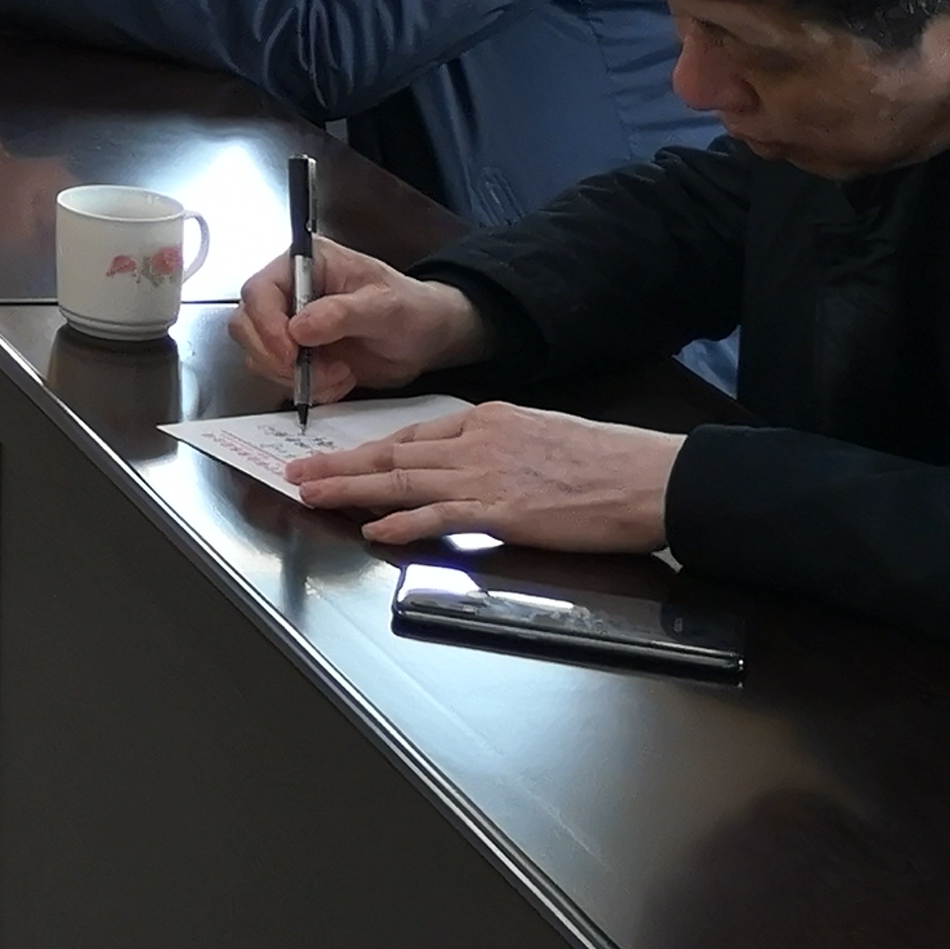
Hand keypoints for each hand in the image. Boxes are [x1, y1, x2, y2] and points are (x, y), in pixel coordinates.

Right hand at [230, 236, 482, 396]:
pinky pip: (279, 378)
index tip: (289, 352)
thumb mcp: (385, 306)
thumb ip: (343, 313)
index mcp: (303, 265)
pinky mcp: (296, 357)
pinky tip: (339, 381)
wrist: (428, 338)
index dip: (265, 323)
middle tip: (308, 373)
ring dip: (294, 376)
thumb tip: (299, 328)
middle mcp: (287, 294)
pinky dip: (307, 388)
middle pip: (246, 324)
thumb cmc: (411, 308)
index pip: (259, 290)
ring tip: (339, 375)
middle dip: (274, 356)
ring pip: (258, 355)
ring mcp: (288, 327)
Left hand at [279, 399, 677, 553]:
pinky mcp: (504, 511)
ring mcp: (487, 476)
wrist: (649, 476)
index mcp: (487, 420)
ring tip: (312, 496)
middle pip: (394, 455)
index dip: (371, 449)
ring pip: (402, 481)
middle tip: (300, 474)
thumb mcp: (542, 434)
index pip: (414, 434)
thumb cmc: (607, 461)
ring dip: (351, 489)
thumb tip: (474, 465)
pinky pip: (440, 516)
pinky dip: (402, 522)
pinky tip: (374, 528)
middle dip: (341, 465)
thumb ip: (501, 445)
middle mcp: (477, 442)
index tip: (340, 456)